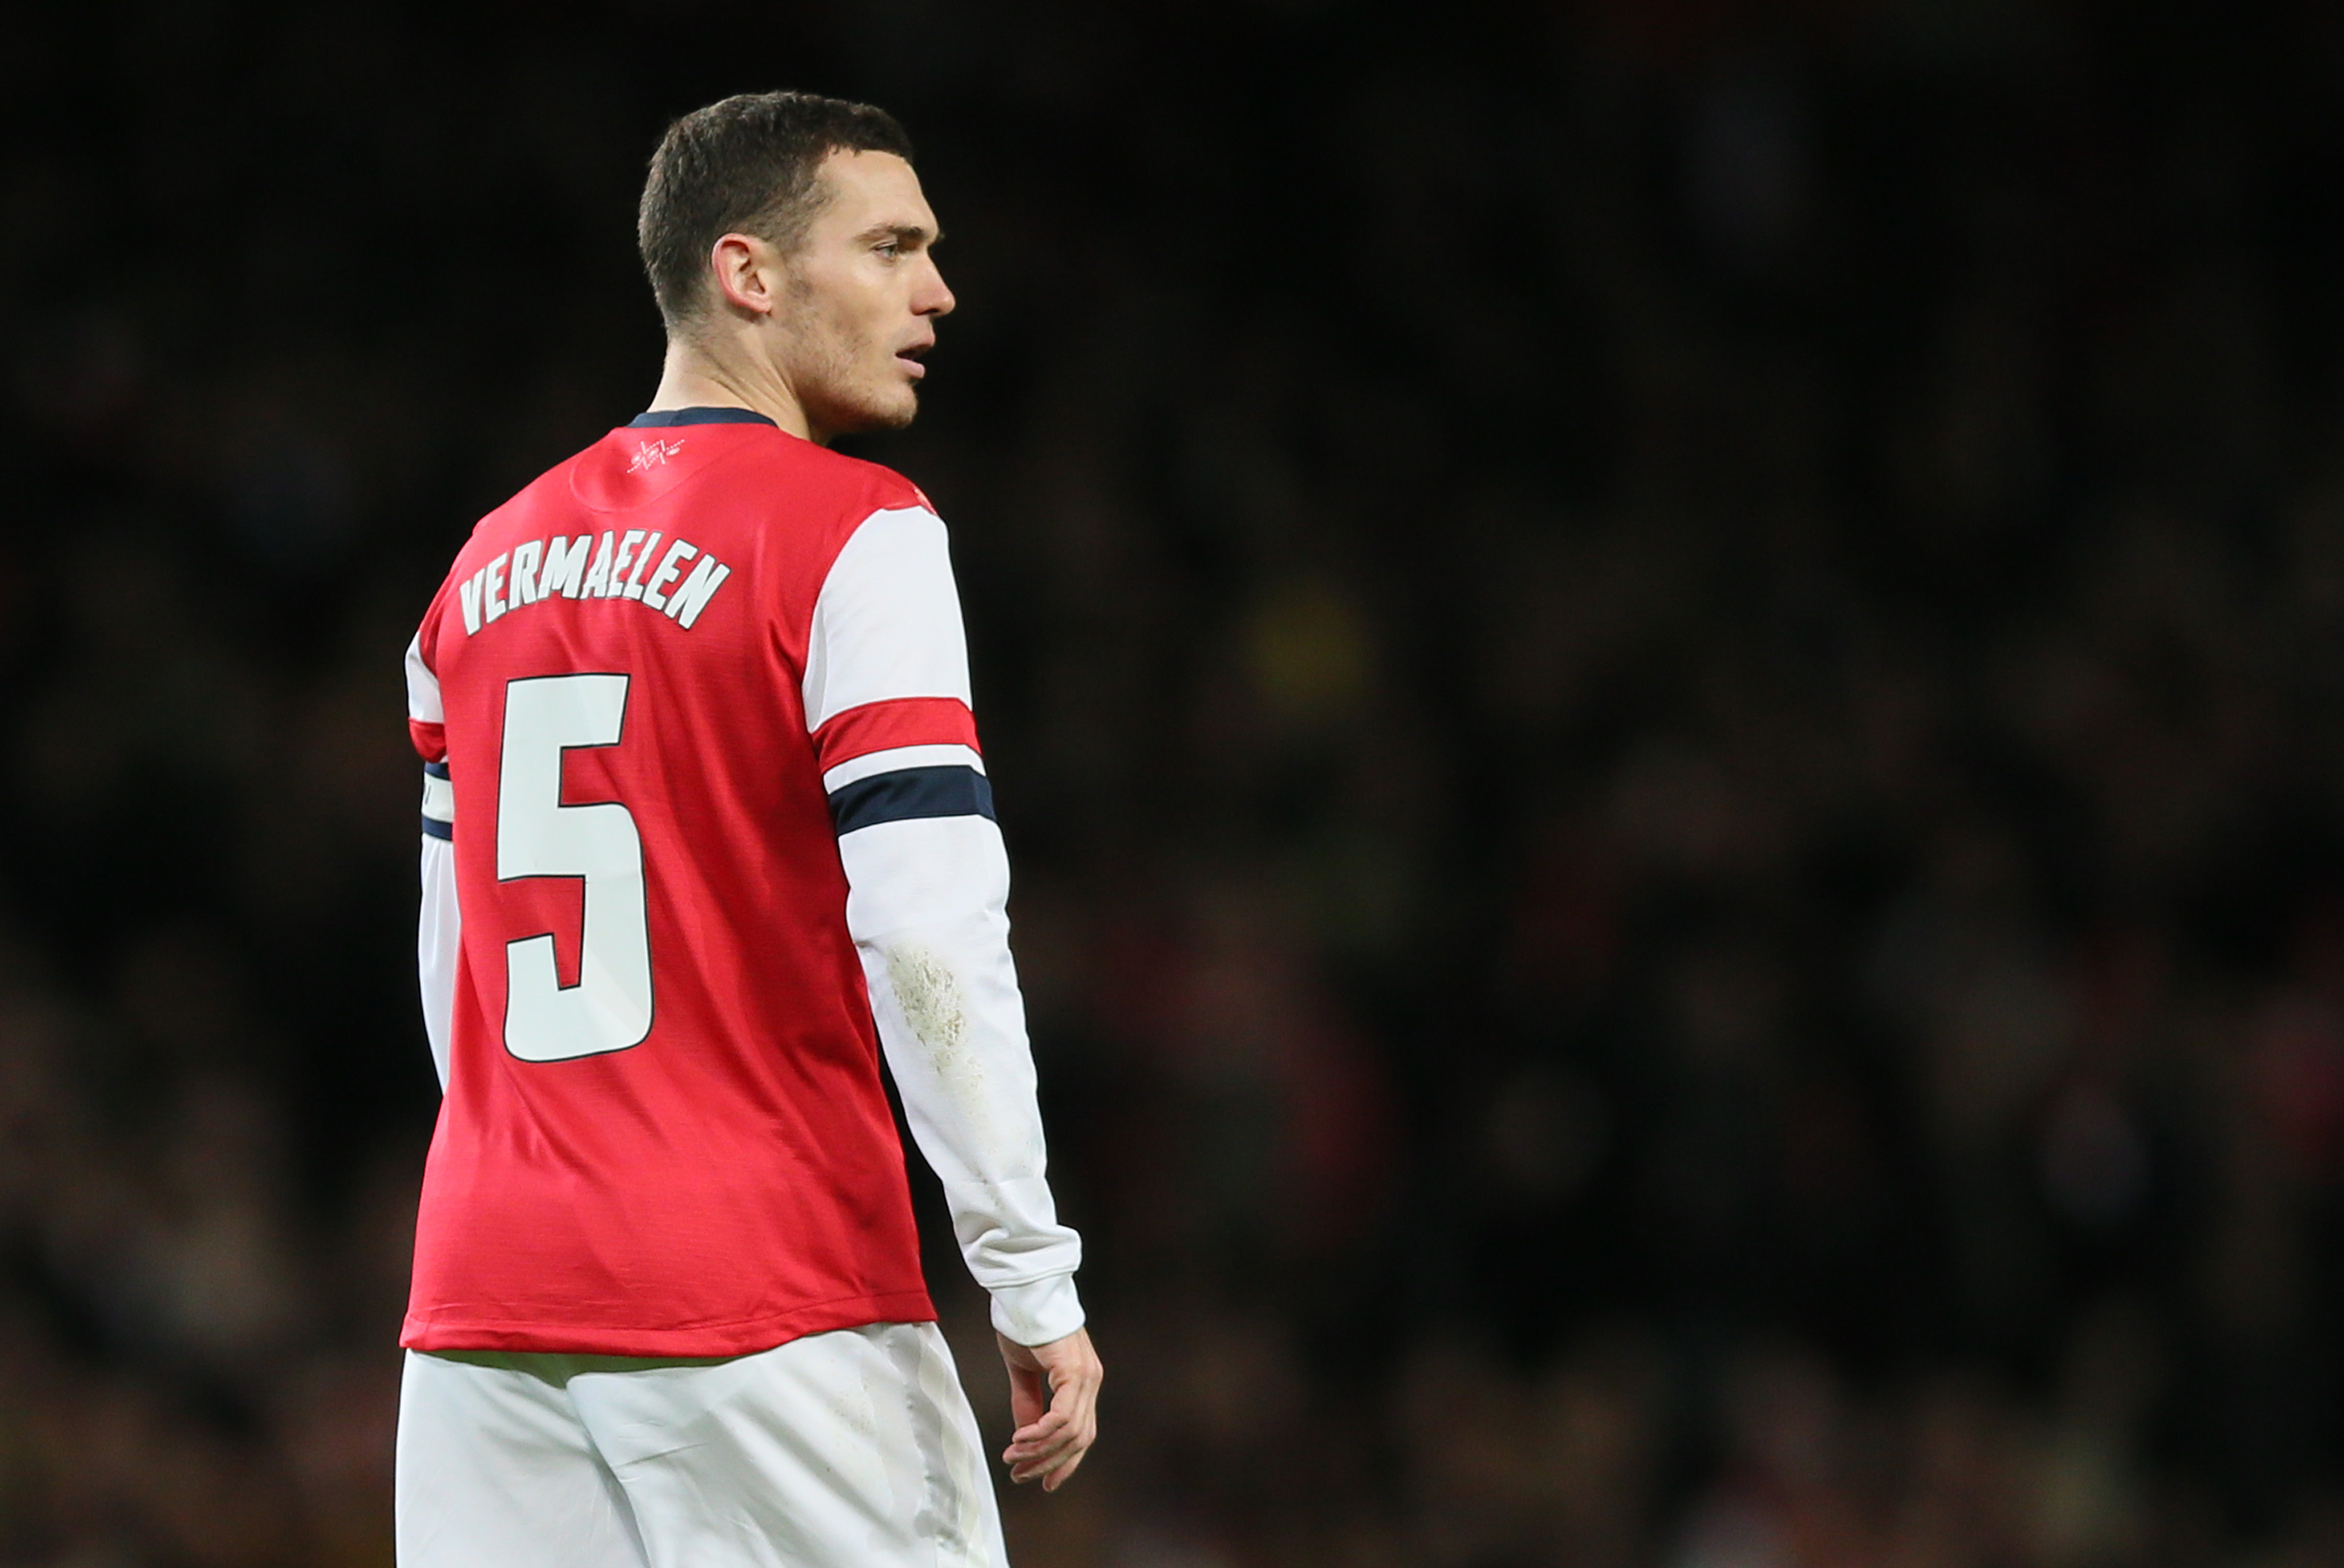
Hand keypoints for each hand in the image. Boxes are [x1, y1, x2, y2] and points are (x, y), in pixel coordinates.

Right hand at [997, 1326, 1100, 1490]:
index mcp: (1083, 1382)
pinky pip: (1061, 1416)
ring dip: (1039, 1451)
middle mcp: (1091, 1381)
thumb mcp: (1024, 1370)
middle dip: (1048, 1463)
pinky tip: (1019, 1438)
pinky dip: (1040, 1433)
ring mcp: (1086, 1377)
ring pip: (1070, 1432)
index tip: (1044, 1482)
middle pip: (1079, 1439)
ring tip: (1012, 1457)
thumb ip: (1027, 1401)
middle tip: (1019, 1475)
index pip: (1082, 1433)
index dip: (1065, 1462)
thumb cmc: (1024, 1324)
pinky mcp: (1074, 1371)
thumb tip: (1026, 1434)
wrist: (1024, 1292)